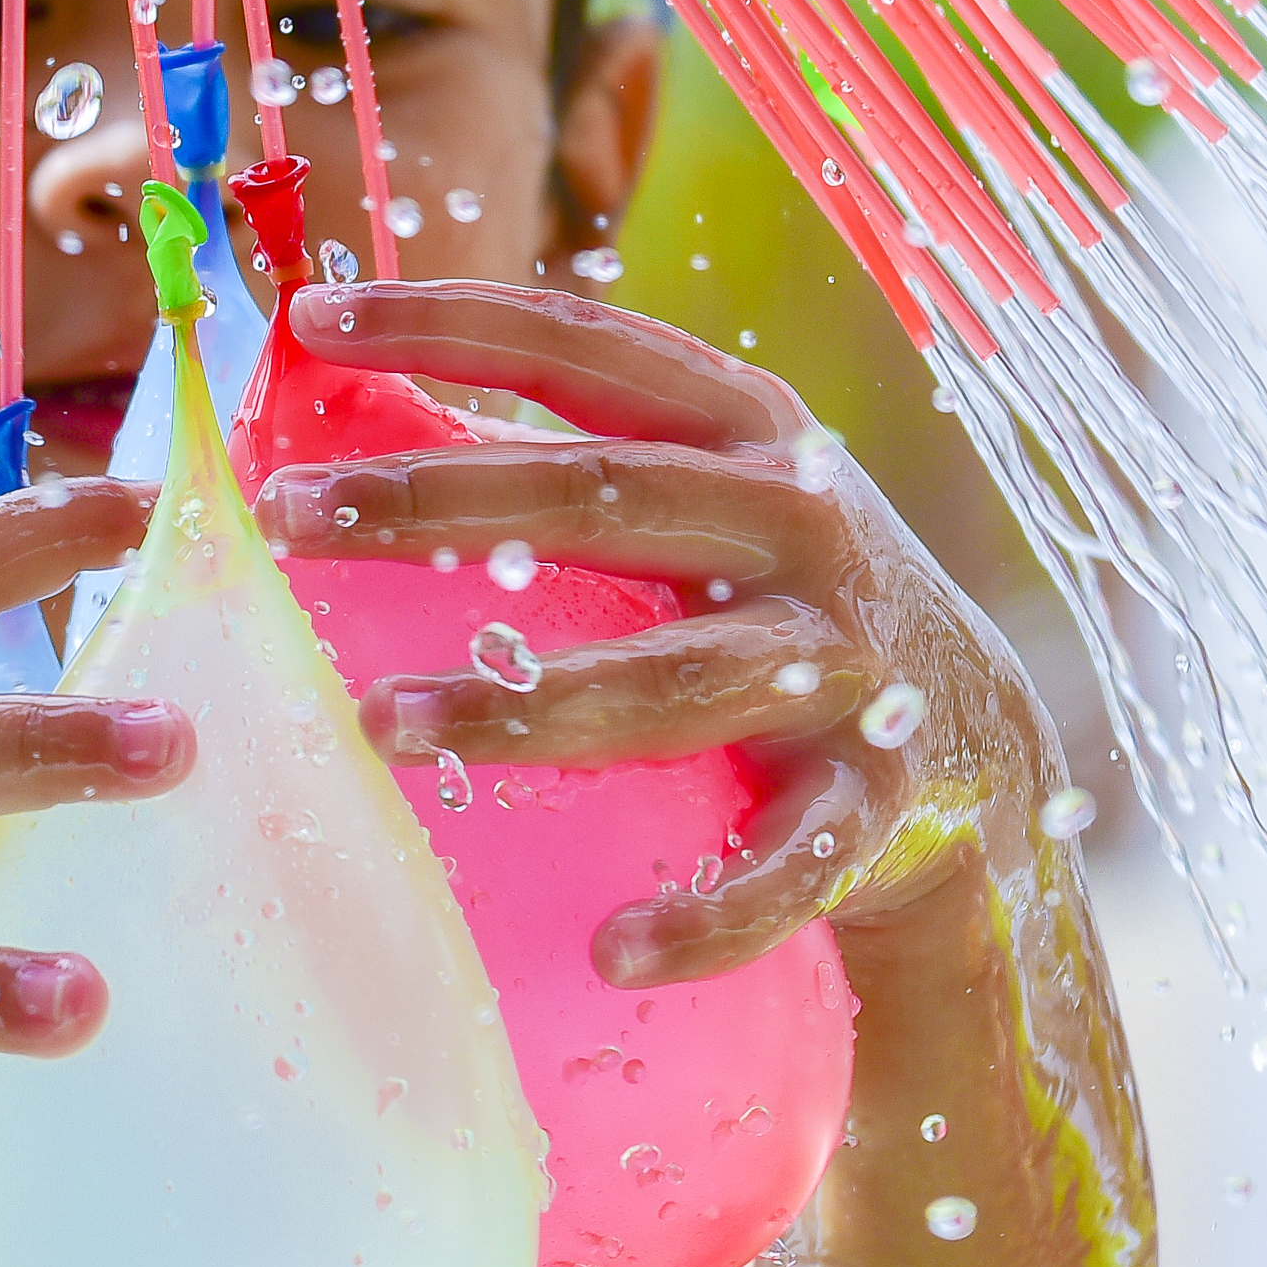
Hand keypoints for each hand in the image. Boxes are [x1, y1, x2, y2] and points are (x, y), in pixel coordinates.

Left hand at [255, 278, 1067, 987]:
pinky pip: (781, 868)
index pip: (583, 351)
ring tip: (382, 721)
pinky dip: (705, 913)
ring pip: (668, 680)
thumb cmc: (773, 598)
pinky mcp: (869, 804)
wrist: (978, 740)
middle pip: (600, 499)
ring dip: (523, 703)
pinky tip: (613, 948)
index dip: (447, 322)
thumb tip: (344, 419)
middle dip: (438, 500)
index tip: (309, 318)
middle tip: (287, 517)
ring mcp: (838, 666)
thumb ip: (564, 456)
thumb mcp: (703, 497)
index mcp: (743, 432)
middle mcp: (799, 528)